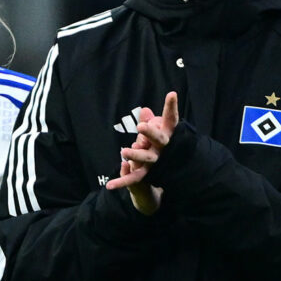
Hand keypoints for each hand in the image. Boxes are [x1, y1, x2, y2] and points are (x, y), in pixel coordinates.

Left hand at [106, 93, 177, 214]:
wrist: (171, 169)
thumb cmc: (162, 143)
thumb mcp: (158, 130)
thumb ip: (151, 121)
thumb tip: (144, 110)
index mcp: (169, 134)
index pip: (171, 119)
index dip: (171, 107)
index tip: (171, 94)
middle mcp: (164, 148)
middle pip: (159, 139)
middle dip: (150, 133)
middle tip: (141, 126)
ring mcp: (156, 161)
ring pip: (146, 158)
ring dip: (136, 155)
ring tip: (124, 151)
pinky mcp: (148, 173)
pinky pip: (134, 178)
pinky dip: (122, 182)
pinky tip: (109, 186)